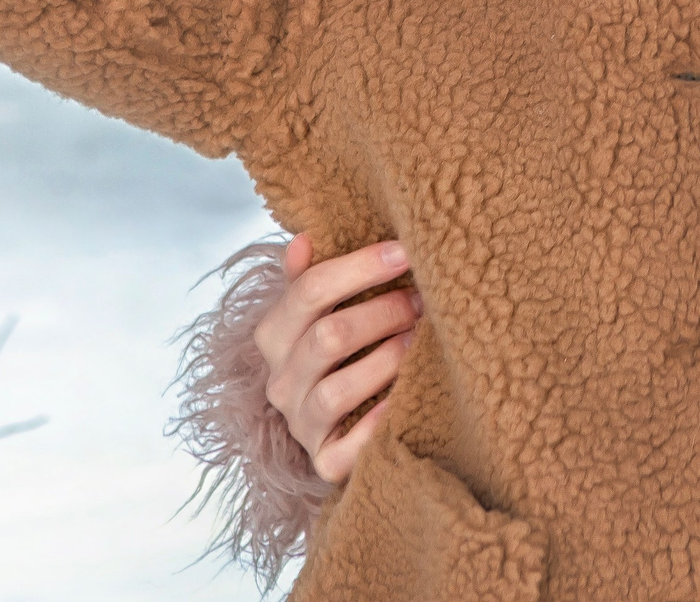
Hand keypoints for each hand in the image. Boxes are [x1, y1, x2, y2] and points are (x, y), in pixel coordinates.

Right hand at [255, 233, 420, 483]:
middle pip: (328, 337)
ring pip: (336, 390)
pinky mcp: (325, 461)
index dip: (362, 266)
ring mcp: (300, 424)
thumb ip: (312, 277)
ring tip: (421, 341)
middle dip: (384, 313)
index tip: (408, 251)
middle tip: (425, 301)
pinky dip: (379, 423)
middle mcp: (280, 381)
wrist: (342, 423)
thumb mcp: (322, 311)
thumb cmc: (342, 348)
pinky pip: (348, 448)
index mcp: (274, 335)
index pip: (308, 290)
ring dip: (386, 360)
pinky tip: (407, 398)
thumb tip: (305, 239)